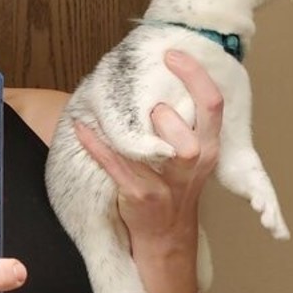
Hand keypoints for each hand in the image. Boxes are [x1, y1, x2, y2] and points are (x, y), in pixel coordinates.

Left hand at [75, 50, 221, 250]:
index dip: (194, 74)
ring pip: (160, 146)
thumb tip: (158, 84)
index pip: (212, 103)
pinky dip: (95, 143)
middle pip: (184, 124)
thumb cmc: (176, 191)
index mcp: (208, 147)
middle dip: (162, 111)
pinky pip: (114, 163)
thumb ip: (185, 124)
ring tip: (122, 123)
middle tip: (146, 111)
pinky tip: (81, 127)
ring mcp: (168, 182)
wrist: (166, 239)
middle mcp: (194, 163)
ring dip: (138, 129)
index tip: (172, 54)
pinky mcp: (140, 195)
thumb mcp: (192, 158)